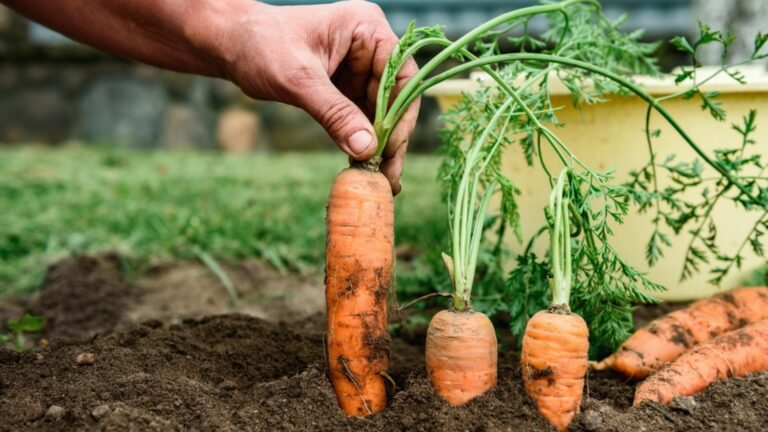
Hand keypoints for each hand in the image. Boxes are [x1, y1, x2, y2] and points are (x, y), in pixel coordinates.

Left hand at [221, 1, 419, 193]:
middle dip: (391, 138)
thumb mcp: (299, 80)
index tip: (391, 148)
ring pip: (381, 113)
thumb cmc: (261, 46)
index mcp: (366, 28)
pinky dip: (361, 142)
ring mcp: (359, 68)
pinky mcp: (346, 88)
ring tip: (380, 180)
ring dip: (379, 146)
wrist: (231, 45)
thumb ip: (334, 113)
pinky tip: (362, 168)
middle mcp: (370, 47)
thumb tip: (367, 149)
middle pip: (395, 98)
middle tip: (389, 176)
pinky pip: (362, 118)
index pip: (400, 75)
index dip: (401, 114)